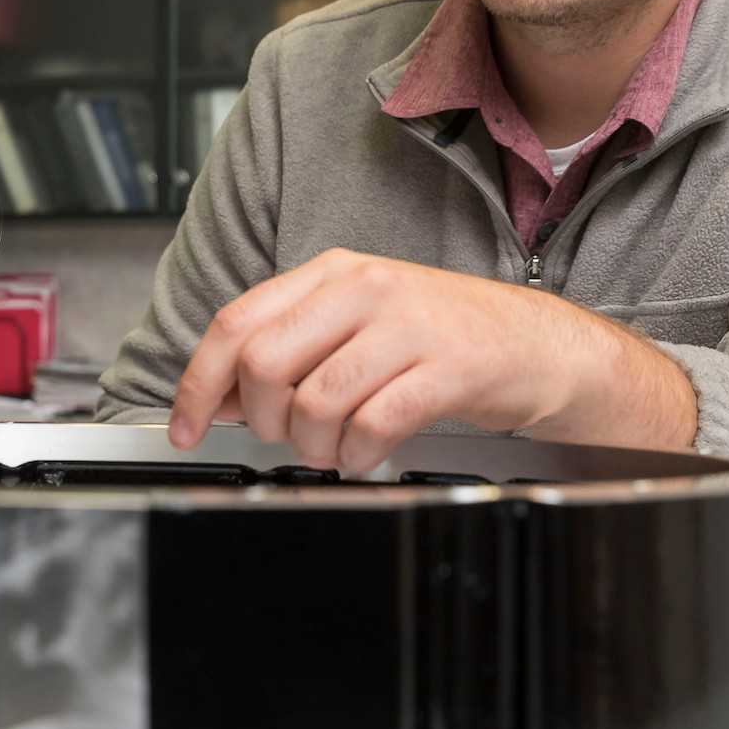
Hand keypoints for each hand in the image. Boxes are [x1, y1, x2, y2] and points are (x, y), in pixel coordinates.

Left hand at [166, 249, 696, 472]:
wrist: (541, 345)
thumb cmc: (444, 337)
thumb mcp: (360, 322)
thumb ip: (292, 347)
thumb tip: (222, 398)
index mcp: (332, 272)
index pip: (236, 322)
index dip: (199, 383)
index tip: (188, 426)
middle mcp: (365, 287)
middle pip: (263, 364)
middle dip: (261, 420)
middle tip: (287, 438)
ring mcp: (408, 324)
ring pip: (314, 402)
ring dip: (313, 447)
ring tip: (335, 449)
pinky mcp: (447, 367)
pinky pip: (372, 425)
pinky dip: (358, 456)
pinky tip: (367, 454)